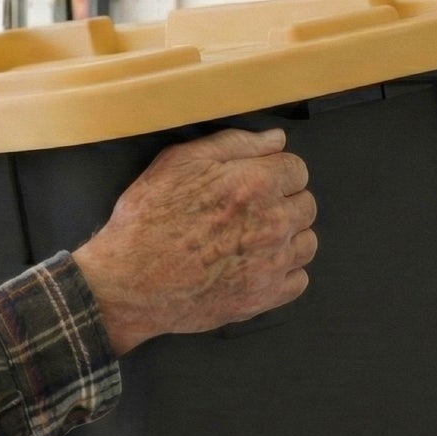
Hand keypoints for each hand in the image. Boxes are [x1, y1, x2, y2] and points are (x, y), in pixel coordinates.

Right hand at [72, 127, 316, 355]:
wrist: (128, 282)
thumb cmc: (147, 219)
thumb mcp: (179, 162)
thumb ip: (234, 143)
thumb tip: (276, 138)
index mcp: (255, 183)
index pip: (297, 169)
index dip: (274, 172)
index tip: (255, 181)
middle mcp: (272, 222)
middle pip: (306, 205)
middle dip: (283, 203)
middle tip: (249, 212)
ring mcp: (272, 263)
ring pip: (307, 243)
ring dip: (288, 238)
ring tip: (253, 240)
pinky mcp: (264, 297)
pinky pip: (299, 280)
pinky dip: (283, 273)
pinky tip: (256, 267)